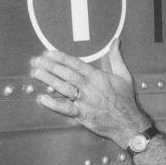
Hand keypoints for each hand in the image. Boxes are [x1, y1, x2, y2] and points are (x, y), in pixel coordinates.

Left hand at [31, 39, 151, 148]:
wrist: (128, 123)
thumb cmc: (125, 99)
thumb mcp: (124, 75)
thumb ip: (116, 57)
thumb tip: (116, 41)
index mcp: (97, 76)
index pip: (76, 64)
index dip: (61, 58)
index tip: (49, 53)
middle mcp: (89, 87)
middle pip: (67, 74)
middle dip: (50, 66)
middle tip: (36, 61)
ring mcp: (85, 101)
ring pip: (64, 88)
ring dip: (49, 80)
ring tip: (36, 73)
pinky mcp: (83, 115)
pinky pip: (66, 109)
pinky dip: (54, 104)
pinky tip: (43, 98)